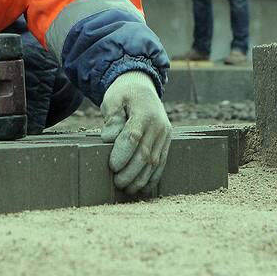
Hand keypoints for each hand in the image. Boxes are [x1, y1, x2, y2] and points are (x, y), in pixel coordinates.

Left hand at [100, 70, 172, 194]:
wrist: (142, 87)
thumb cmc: (123, 94)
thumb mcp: (113, 98)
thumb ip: (112, 118)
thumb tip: (109, 139)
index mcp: (145, 112)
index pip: (134, 137)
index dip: (123, 155)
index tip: (111, 166)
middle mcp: (159, 125)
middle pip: (145, 155)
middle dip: (130, 173)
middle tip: (116, 183)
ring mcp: (165, 134)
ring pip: (155, 163)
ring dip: (141, 179)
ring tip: (126, 189)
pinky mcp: (167, 141)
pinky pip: (162, 162)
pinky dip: (152, 177)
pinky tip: (143, 188)